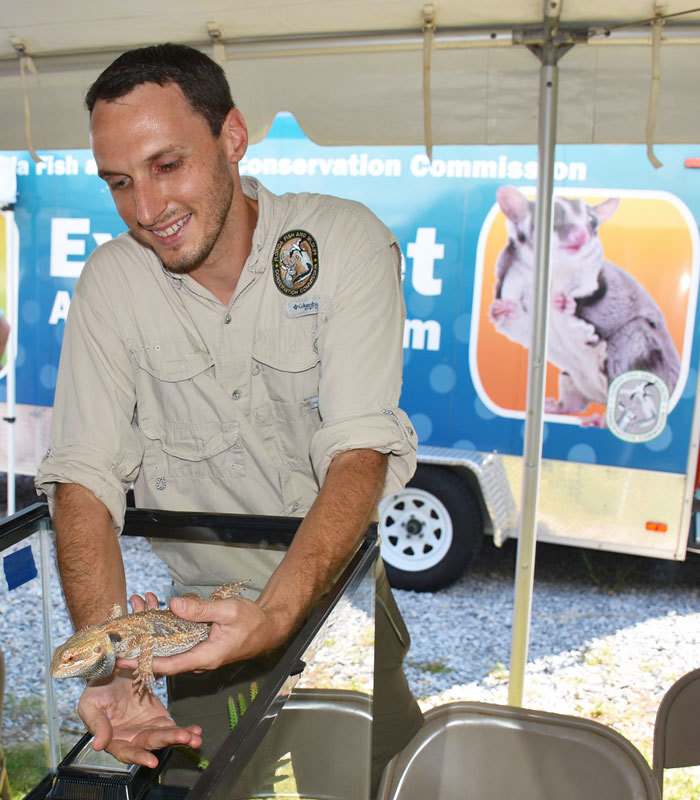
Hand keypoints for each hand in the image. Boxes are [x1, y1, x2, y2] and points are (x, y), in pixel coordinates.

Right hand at [78, 671, 202, 766]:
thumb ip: (96, 724)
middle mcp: (133, 737)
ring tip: (194, 738)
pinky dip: (185, 730)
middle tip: (184, 739)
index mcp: (113, 739)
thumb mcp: (91, 704)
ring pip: (165, 737)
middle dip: (168, 742)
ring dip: (181, 738)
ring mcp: (148, 728)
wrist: (112, 671)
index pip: (126, 752)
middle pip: (151, 743)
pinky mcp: (159, 718)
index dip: (138, 757)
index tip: (151, 761)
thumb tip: (99, 745)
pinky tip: (195, 731)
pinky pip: (173, 726)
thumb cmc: (96, 690)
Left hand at [120, 594, 286, 676]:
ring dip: (153, 635)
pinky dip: (166, 630)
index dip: (145, 662)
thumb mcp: (228, 610)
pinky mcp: (201, 647)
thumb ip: (201, 610)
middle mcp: (200, 661)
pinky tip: (156, 614)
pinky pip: (179, 643)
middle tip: (122, 632)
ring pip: (171, 649)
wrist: (269, 626)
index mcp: (207, 657)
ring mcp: (200, 655)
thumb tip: (173, 605)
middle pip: (165, 657)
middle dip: (143, 645)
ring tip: (137, 612)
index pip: (170, 665)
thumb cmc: (252, 620)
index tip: (124, 659)